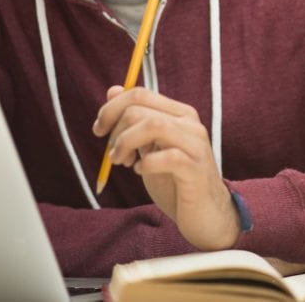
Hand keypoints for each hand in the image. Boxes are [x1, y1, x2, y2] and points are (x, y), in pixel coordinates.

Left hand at [93, 86, 239, 250]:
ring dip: (126, 143)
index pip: (140, 93)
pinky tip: (141, 172)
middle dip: (116, 130)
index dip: (111, 109)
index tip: (99, 130)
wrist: (205, 215)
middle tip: (113, 156)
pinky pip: (167, 156)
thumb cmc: (175, 182)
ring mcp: (195, 145)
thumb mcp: (148, 148)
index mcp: (179, 113)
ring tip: (121, 162)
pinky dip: (146, 163)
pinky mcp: (196, 169)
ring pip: (153, 125)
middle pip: (140, 108)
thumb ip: (134, 120)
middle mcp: (190, 123)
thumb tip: (113, 90)